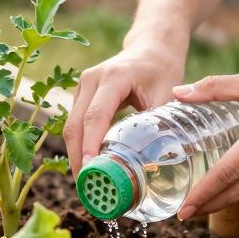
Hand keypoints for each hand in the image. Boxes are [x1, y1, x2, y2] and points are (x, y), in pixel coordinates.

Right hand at [65, 42, 186, 173]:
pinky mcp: (82, 96)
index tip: (91, 172)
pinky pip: (76, 124)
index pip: (95, 116)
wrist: (151, 47)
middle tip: (88, 190)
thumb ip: (160, 122)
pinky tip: (90, 167)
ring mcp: (82, 87)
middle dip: (78, 159)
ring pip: (71, 127)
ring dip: (77, 156)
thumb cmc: (161, 69)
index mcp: (112, 77)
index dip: (90, 146)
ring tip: (88, 185)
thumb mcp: (167, 93)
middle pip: (75, 125)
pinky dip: (80, 146)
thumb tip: (158, 160)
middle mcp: (90, 80)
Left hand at [173, 58, 238, 220]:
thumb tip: (176, 92)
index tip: (184, 208)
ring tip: (200, 206)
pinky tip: (228, 190)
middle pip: (237, 191)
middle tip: (184, 215)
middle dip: (209, 206)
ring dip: (225, 201)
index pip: (227, 173)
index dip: (203, 193)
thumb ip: (212, 87)